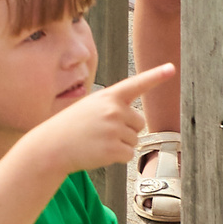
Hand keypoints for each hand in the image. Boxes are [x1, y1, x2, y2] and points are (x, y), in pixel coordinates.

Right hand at [17, 66, 168, 179]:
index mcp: (107, 96)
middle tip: (101, 131)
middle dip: (126, 129)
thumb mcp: (89, 107)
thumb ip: (113, 108)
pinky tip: (99, 151)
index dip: (155, 76)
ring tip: (97, 140)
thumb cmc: (71, 126)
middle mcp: (113, 109)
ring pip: (135, 139)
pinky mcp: (115, 148)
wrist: (51, 145)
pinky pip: (129, 154)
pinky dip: (117, 156)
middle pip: (139, 122)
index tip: (171, 67)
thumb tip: (137, 123)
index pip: (135, 84)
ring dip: (120, 143)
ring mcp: (114, 129)